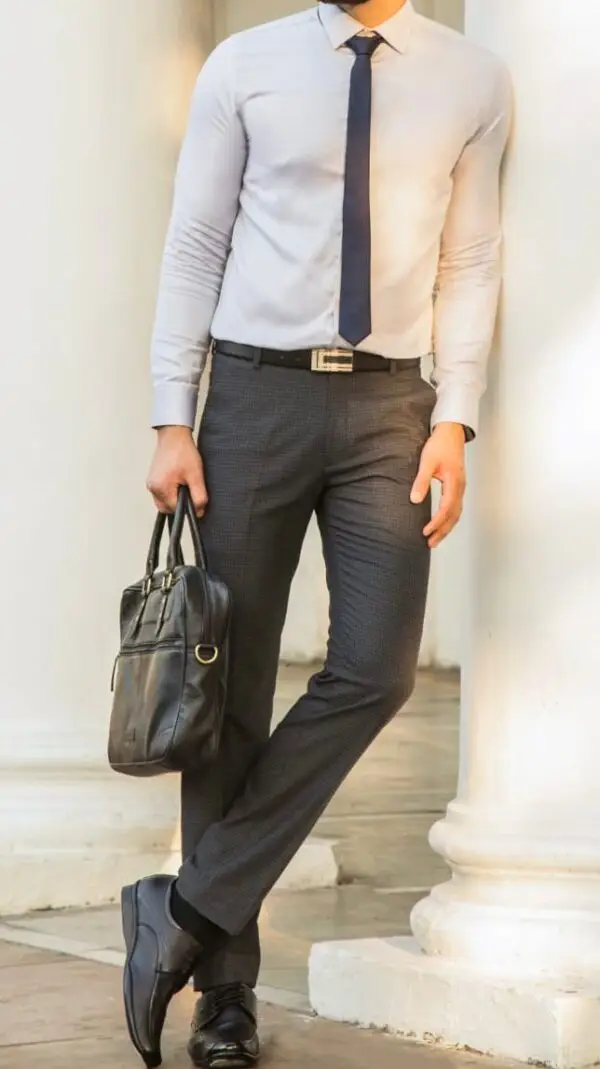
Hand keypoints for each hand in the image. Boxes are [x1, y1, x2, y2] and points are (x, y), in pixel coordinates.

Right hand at [147, 426, 207, 515]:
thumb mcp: (196, 476)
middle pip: (167, 508)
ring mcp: (151, 483)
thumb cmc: (183, 452)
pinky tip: (178, 480)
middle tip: (188, 487)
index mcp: (161, 488)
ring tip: (183, 482)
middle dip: (179, 503)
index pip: (175, 510)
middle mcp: (152, 487)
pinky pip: (161, 492)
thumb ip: (199, 497)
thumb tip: (199, 512)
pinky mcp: (152, 478)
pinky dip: (170, 491)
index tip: (193, 495)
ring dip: (174, 497)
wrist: (174, 435)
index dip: (187, 506)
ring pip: (164, 501)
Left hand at [410, 422, 465, 548]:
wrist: (451, 432)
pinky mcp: (458, 486)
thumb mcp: (427, 462)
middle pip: (454, 516)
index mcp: (454, 482)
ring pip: (456, 513)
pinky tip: (441, 524)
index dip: (436, 523)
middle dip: (442, 531)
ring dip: (446, 528)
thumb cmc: (440, 445)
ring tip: (435, 539)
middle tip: (430, 544)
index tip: (425, 532)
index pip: (446, 509)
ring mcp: (461, 487)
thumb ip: (421, 481)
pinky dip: (449, 519)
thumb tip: (415, 500)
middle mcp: (460, 487)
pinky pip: (456, 507)